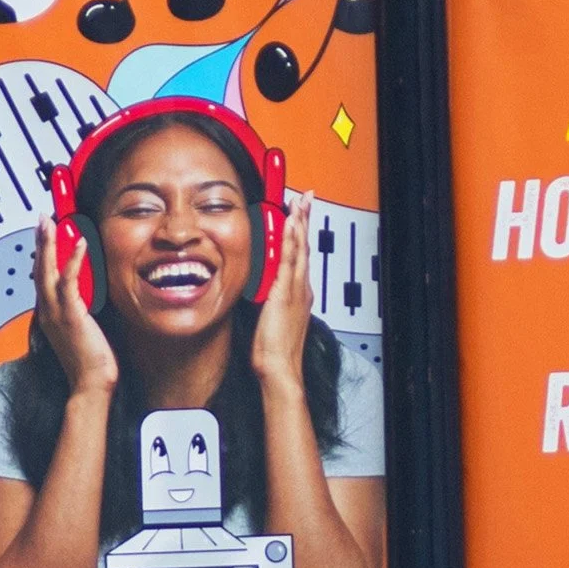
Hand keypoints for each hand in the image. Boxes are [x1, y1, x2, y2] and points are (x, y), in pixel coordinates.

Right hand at [33, 217, 118, 397]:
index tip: (46, 238)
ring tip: (48, 223)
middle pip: (38, 270)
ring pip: (46, 271)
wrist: (90, 385)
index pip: (42, 280)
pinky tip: (80, 244)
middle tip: (41, 220)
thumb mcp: (83, 332)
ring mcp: (56, 313)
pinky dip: (73, 260)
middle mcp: (48, 312)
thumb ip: (83, 313)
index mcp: (50, 316)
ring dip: (47, 244)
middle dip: (40, 243)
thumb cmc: (91, 363)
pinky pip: (68, 281)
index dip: (43, 257)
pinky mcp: (70, 315)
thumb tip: (93, 300)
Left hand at [252, 191, 312, 392]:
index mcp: (298, 293)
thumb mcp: (272, 320)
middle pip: (304, 246)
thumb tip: (262, 293)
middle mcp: (301, 288)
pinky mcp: (285, 293)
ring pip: (299, 249)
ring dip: (300, 224)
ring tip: (300, 203)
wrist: (280, 369)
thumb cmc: (275, 351)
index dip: (300, 233)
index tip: (298, 215)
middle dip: (305, 220)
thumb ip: (269, 302)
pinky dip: (292, 242)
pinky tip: (291, 227)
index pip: (300, 255)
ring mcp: (295, 289)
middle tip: (306, 198)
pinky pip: (289, 261)